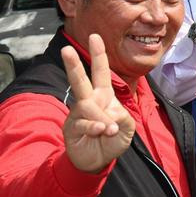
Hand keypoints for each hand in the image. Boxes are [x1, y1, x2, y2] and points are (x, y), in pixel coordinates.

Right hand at [61, 35, 135, 172]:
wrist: (98, 160)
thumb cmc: (113, 139)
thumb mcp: (128, 127)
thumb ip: (123, 116)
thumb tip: (108, 114)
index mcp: (104, 96)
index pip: (101, 72)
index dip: (99, 55)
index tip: (95, 37)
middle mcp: (89, 101)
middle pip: (80, 80)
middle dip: (74, 65)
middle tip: (66, 50)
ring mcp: (78, 113)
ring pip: (86, 105)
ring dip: (102, 117)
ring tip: (110, 129)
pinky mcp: (72, 127)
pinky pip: (84, 123)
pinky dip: (96, 127)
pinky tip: (102, 130)